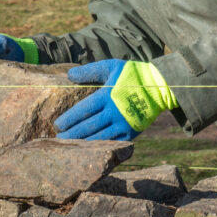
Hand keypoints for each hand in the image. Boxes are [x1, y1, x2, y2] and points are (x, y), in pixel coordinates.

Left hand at [55, 59, 176, 140]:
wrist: (159, 87)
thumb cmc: (132, 75)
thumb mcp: (110, 67)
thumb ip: (90, 71)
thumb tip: (69, 76)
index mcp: (107, 96)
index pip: (83, 110)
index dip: (69, 119)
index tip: (57, 125)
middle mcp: (114, 112)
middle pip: (88, 127)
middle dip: (71, 134)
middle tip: (59, 139)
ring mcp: (123, 124)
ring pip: (99, 137)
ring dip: (83, 143)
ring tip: (70, 146)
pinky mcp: (131, 133)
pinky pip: (112, 143)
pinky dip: (99, 146)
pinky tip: (89, 149)